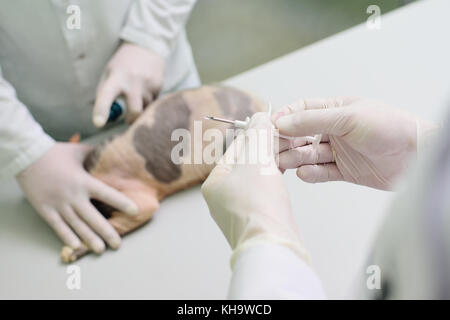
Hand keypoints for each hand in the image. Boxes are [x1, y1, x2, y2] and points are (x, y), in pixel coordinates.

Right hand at [17, 143, 138, 252]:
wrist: (27, 156)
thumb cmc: (55, 153)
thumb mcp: (79, 151)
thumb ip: (95, 155)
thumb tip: (112, 152)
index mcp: (84, 181)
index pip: (107, 194)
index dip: (122, 203)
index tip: (135, 211)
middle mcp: (73, 196)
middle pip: (93, 218)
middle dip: (107, 232)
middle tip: (117, 244)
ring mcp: (58, 205)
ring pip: (77, 225)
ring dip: (90, 239)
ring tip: (101, 249)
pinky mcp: (45, 210)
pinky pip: (58, 226)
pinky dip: (67, 237)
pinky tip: (77, 246)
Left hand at [92, 42, 164, 126]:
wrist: (146, 47)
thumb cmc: (123, 64)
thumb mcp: (109, 73)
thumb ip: (104, 93)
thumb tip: (103, 118)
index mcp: (116, 77)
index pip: (106, 96)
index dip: (102, 110)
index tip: (98, 123)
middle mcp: (133, 81)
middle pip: (134, 111)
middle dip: (131, 120)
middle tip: (128, 120)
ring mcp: (149, 83)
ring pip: (146, 108)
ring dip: (141, 108)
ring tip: (137, 95)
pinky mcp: (160, 85)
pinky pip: (154, 102)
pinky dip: (149, 101)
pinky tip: (146, 89)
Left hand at [201, 113, 308, 265]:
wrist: (272, 243)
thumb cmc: (258, 204)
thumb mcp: (256, 158)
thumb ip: (258, 134)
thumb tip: (260, 116)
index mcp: (214, 183)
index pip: (235, 149)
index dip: (255, 134)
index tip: (270, 124)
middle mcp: (223, 198)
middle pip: (246, 163)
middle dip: (265, 148)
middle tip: (283, 136)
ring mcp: (239, 210)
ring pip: (257, 178)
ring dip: (272, 163)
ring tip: (288, 152)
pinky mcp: (257, 219)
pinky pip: (265, 193)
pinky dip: (275, 180)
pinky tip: (285, 173)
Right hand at [273, 97, 431, 189]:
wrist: (417, 156)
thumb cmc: (392, 128)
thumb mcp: (348, 118)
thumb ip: (313, 120)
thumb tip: (283, 121)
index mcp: (335, 111)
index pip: (302, 111)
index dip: (285, 118)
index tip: (270, 126)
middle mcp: (335, 130)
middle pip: (300, 135)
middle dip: (285, 142)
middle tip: (270, 150)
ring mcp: (339, 151)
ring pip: (308, 155)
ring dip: (294, 159)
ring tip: (282, 164)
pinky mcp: (344, 171)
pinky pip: (321, 172)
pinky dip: (311, 174)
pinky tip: (304, 174)